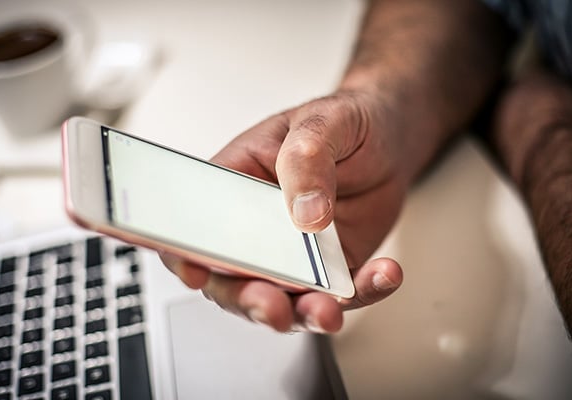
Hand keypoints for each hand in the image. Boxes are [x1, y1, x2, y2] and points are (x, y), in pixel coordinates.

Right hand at [160, 90, 404, 332]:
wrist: (388, 137)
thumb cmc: (343, 122)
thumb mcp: (322, 122)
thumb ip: (306, 159)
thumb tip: (305, 213)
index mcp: (236, 186)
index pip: (196, 227)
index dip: (184, 255)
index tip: (197, 273)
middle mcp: (259, 229)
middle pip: (236, 280)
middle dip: (251, 301)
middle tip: (272, 307)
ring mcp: (296, 255)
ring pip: (287, 300)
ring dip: (304, 312)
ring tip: (327, 309)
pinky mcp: (332, 268)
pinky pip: (343, 293)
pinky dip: (363, 292)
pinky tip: (382, 274)